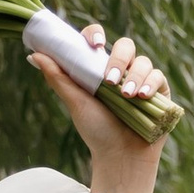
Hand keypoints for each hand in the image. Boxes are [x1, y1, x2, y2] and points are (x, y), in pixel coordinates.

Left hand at [28, 25, 167, 192]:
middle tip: (110, 80)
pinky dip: (150, 84)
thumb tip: (33, 54)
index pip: (99, 40)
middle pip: (125, 46)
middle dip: (119, 59)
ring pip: (143, 61)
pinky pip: (158, 77)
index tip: (94, 45)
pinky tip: (141, 97)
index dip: (97, 34)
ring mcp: (142, 80)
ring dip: (134, 76)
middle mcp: (122, 70)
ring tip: (126, 96)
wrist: (120, 157)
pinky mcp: (159, 92)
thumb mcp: (75, 103)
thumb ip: (58, 77)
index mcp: (100, 68)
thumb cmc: (96, 131)